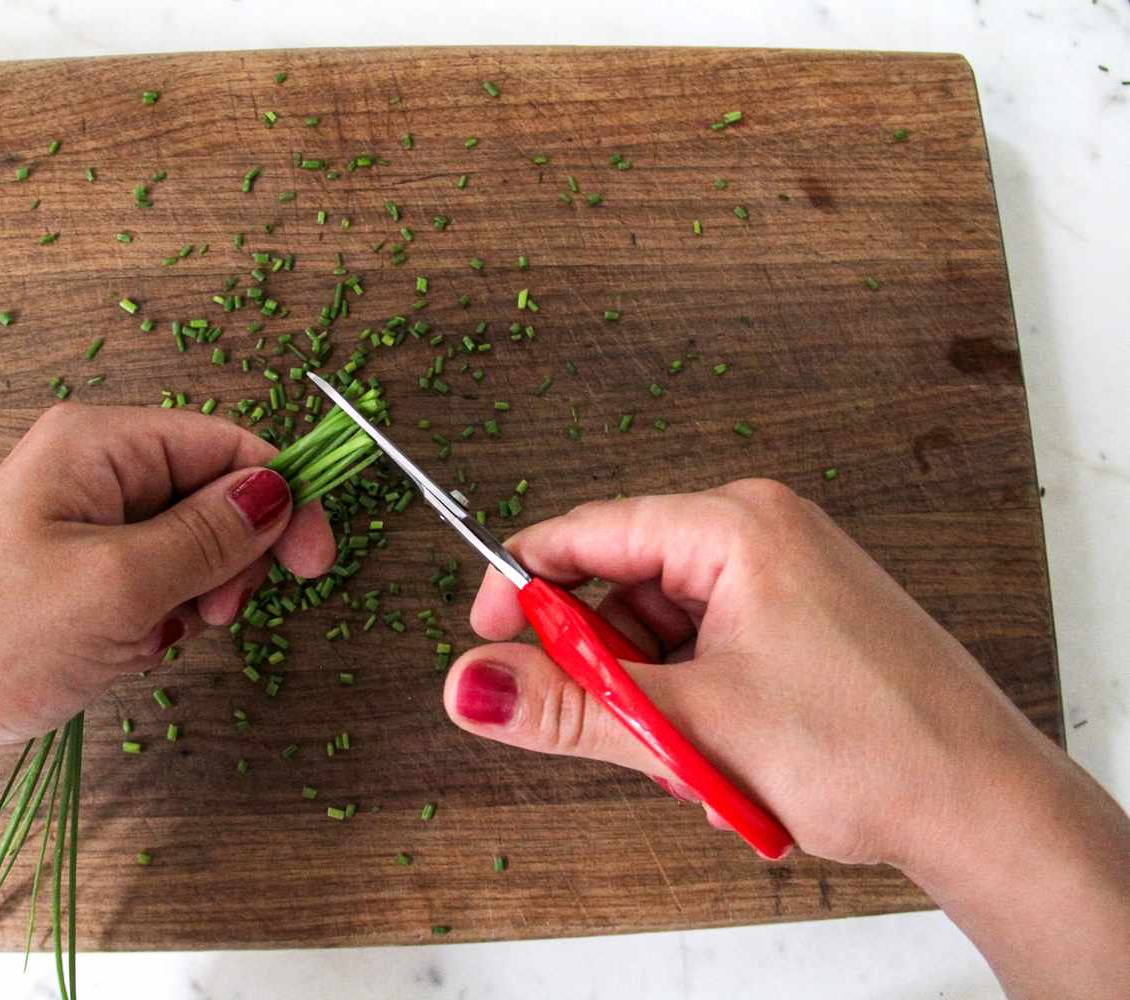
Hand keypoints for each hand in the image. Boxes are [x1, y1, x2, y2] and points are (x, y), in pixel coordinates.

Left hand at [0, 403, 335, 768]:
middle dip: (227, 560)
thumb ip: (208, 537)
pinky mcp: (65, 582)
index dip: (280, 499)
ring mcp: (74, 529)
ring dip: (188, 600)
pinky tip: (120, 654)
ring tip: (146, 639)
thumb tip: (278, 492)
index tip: (315, 562)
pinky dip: (153, 624)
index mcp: (97, 444)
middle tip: (209, 615)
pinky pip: (145, 589)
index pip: (226, 445)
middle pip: (209, 497)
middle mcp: (87, 473)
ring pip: (182, 551)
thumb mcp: (119, 584)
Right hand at [441, 480, 1129, 997]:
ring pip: (660, 633)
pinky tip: (724, 761)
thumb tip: (472, 685)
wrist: (983, 807)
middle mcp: (759, 537)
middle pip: (620, 587)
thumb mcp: (692, 728)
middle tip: (621, 731)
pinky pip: (704, 653)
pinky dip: (694, 710)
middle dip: (609, 671)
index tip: (485, 642)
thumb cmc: (874, 749)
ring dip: (656, 704)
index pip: (586, 531)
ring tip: (696, 762)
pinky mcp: (794, 625)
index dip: (521, 588)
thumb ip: (568, 706)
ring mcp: (781, 581)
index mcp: (736, 527)